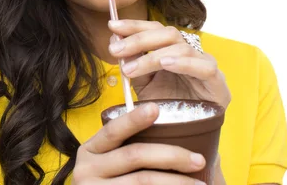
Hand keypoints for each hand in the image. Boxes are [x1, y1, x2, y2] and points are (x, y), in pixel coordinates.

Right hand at [73, 102, 206, 183]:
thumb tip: (174, 135)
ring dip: (176, 182)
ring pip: (143, 180)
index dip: (133, 119)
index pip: (112, 131)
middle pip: (134, 155)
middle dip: (171, 155)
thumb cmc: (108, 183)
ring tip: (201, 184)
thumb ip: (125, 150)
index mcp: (90, 150)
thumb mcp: (106, 164)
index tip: (156, 108)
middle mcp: (86, 169)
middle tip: (198, 160)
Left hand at [108, 20, 230, 108]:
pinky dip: (183, 63)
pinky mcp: (218, 83)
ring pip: (181, 48)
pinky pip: (204, 67)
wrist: (184, 135)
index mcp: (172, 49)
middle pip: (167, 33)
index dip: (134, 26)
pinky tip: (166, 64)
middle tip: (115, 50)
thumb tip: (115, 40)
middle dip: (138, 39)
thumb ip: (131, 62)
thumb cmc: (165, 105)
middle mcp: (190, 53)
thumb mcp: (142, 83)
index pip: (155, 29)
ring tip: (130, 69)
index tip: (112, 26)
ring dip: (152, 56)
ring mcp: (205, 65)